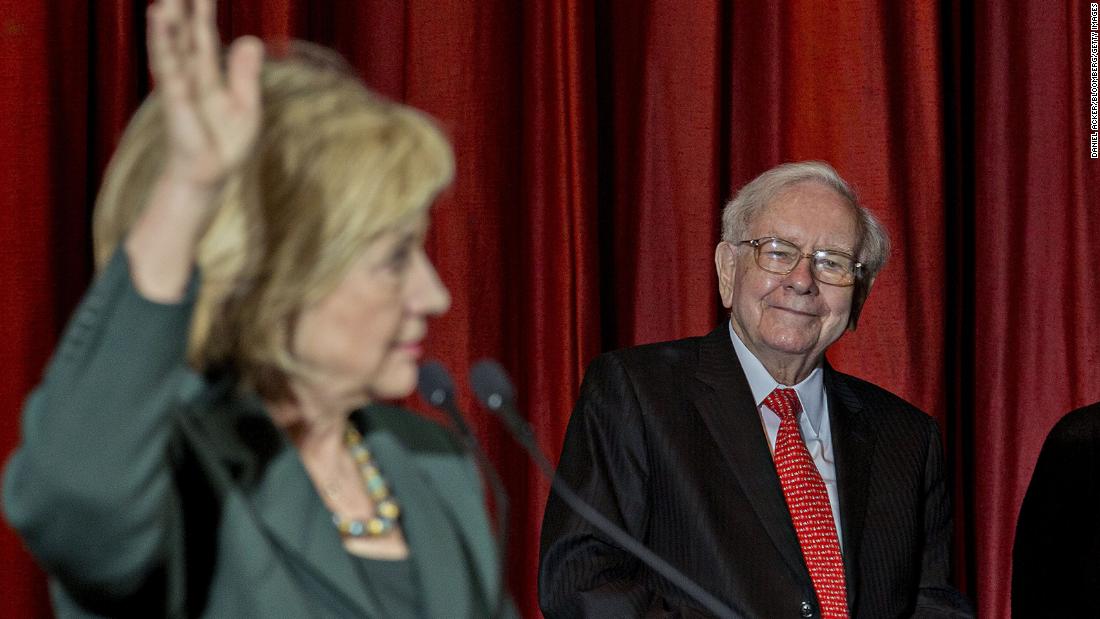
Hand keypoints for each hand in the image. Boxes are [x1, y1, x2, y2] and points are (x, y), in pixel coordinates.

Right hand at [147, 0, 262, 187]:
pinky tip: (160, 16)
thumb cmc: (226, 143)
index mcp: (208, 74)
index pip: (204, 34)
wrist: (210, 174)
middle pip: (184, 30)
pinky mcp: (173, 92)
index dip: (203, 10)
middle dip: (182, 5)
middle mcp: (190, 72)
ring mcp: (179, 81)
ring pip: (172, 39)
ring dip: (168, 14)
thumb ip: (245, 73)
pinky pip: (167, 60)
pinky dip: (163, 37)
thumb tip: (251, 39)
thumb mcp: (247, 104)